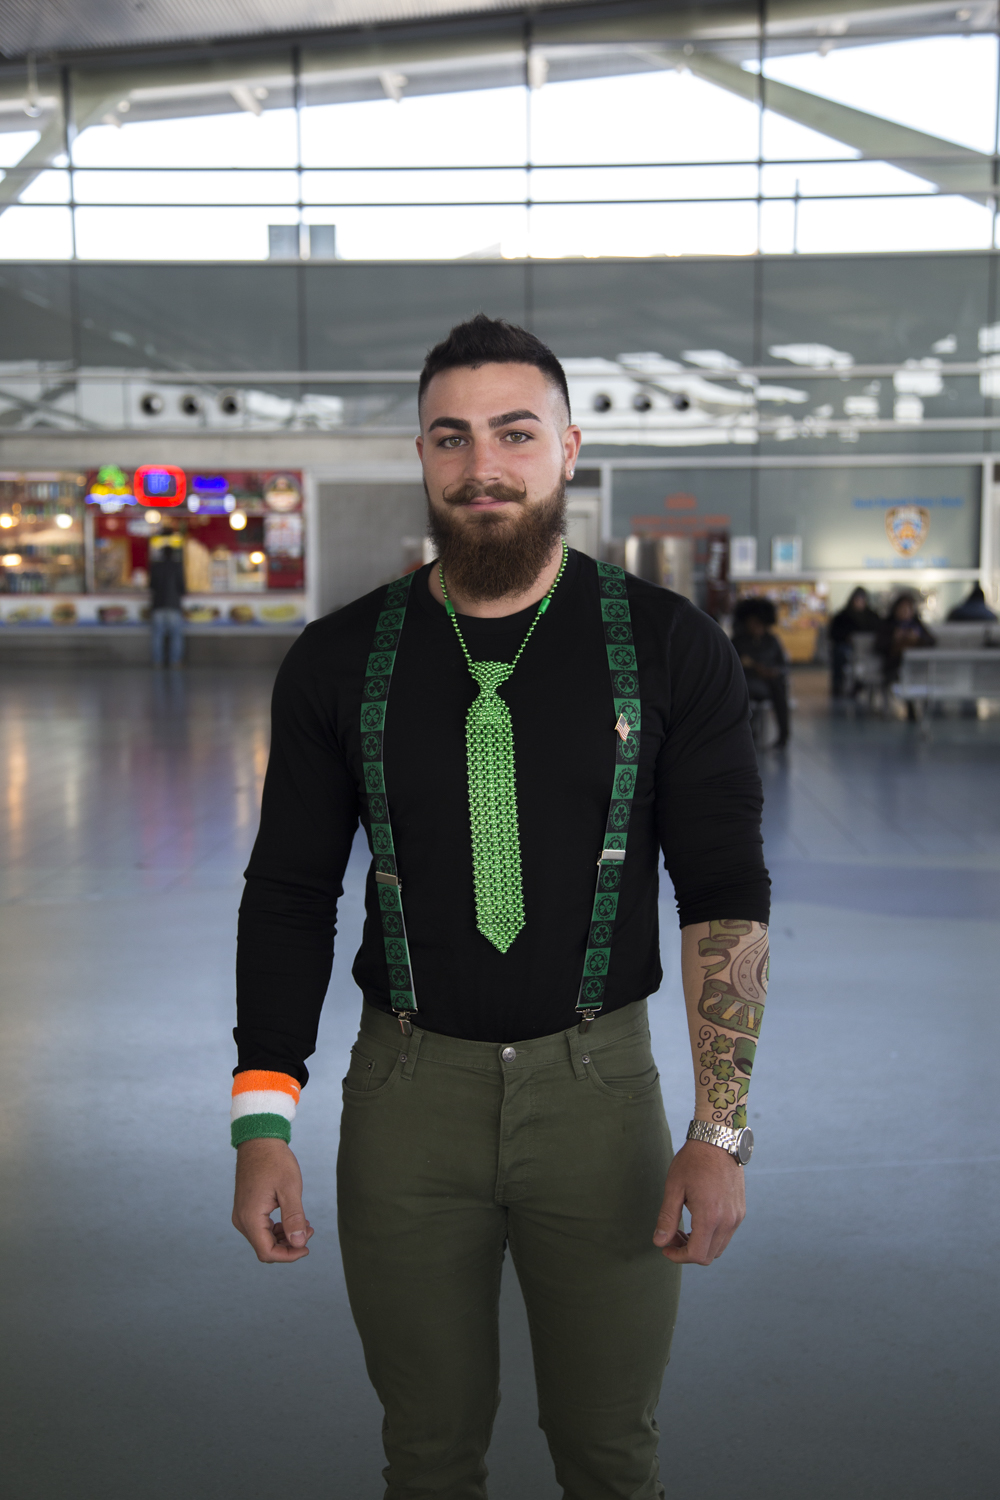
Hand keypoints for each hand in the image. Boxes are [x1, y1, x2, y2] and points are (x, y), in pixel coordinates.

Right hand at [232, 1137, 313, 1262]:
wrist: (259, 1140)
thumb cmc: (275, 1161)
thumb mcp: (290, 1189)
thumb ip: (294, 1218)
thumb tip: (299, 1244)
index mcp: (250, 1217)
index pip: (267, 1252)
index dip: (288, 1255)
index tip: (307, 1247)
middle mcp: (241, 1220)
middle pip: (265, 1248)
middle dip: (289, 1245)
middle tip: (310, 1229)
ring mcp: (242, 1214)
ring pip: (263, 1239)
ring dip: (284, 1237)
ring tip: (305, 1223)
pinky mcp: (245, 1209)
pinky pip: (260, 1228)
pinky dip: (277, 1228)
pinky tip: (292, 1219)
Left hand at [652, 1139, 745, 1264]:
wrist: (718, 1141)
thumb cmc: (693, 1161)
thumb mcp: (674, 1187)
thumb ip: (667, 1218)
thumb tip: (659, 1243)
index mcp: (710, 1216)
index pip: (697, 1255)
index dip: (679, 1257)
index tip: (666, 1248)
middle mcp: (728, 1221)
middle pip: (708, 1256)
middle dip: (687, 1252)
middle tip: (671, 1236)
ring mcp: (737, 1216)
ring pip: (719, 1248)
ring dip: (700, 1245)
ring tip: (683, 1229)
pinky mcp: (740, 1211)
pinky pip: (726, 1235)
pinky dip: (711, 1236)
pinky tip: (697, 1220)